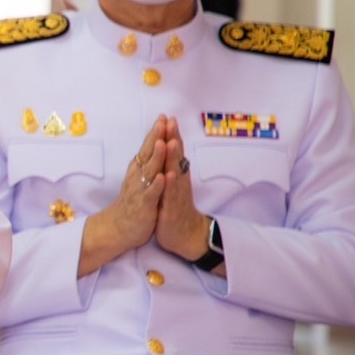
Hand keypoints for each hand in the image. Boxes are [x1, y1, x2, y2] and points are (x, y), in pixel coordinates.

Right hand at [77, 115, 166, 275]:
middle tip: (162, 120)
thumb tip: (153, 145)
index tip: (163, 116)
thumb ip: (147, 164)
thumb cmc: (132, 203)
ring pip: (149, 171)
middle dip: (156, 137)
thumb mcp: (140, 180)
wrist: (118, 228)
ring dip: (156, 157)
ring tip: (162, 142)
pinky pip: (150, 194)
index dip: (156, 132)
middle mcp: (138, 176)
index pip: (148, 147)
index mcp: (139, 170)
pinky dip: (156, 186)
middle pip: (147, 153)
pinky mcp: (143, 206)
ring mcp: (140, 190)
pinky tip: (162, 177)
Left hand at [154, 116, 210, 260]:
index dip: (171, 136)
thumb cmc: (176, 210)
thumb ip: (171, 170)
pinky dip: (169, 185)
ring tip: (171, 141)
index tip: (167, 118)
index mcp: (176, 177)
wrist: (187, 236)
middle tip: (172, 121)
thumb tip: (169, 152)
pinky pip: (171, 196)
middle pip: (176, 158)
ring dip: (173, 158)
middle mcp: (178, 183)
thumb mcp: (172, 188)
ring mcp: (176, 195)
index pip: (173, 153)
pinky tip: (168, 175)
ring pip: (175, 173)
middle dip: (173, 139)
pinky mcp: (172, 209)